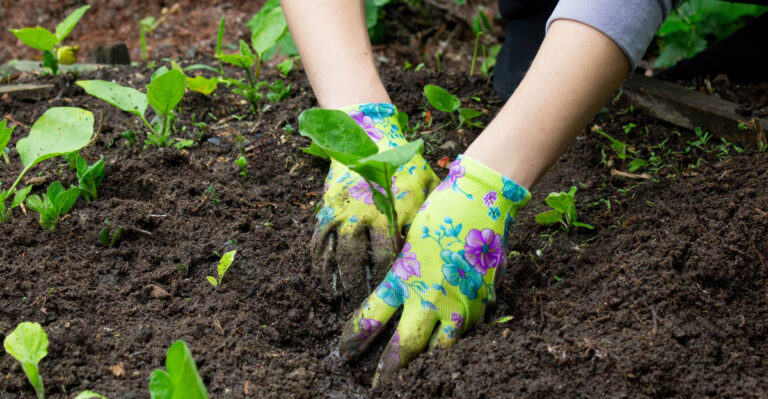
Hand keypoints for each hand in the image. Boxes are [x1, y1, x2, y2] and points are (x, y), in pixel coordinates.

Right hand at [312, 103, 439, 300]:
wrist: (368, 134)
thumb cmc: (404, 161)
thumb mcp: (427, 184)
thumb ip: (433, 212)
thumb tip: (448, 242)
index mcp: (396, 210)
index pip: (395, 254)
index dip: (393, 278)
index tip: (396, 295)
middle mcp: (369, 214)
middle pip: (366, 259)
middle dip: (365, 286)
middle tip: (367, 305)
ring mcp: (346, 211)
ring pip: (340, 255)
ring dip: (342, 280)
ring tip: (344, 299)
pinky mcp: (328, 208)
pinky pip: (321, 241)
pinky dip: (321, 263)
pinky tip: (326, 279)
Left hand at [338, 155, 529, 383]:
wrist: (482, 201)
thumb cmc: (442, 213)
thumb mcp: (410, 241)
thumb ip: (403, 271)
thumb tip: (395, 291)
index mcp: (404, 277)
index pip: (372, 318)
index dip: (355, 340)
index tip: (344, 354)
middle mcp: (429, 296)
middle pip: (406, 346)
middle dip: (390, 370)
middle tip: (379, 388)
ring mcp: (458, 303)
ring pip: (440, 348)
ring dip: (426, 360)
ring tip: (418, 373)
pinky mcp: (481, 303)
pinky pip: (465, 331)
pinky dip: (454, 338)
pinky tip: (448, 339)